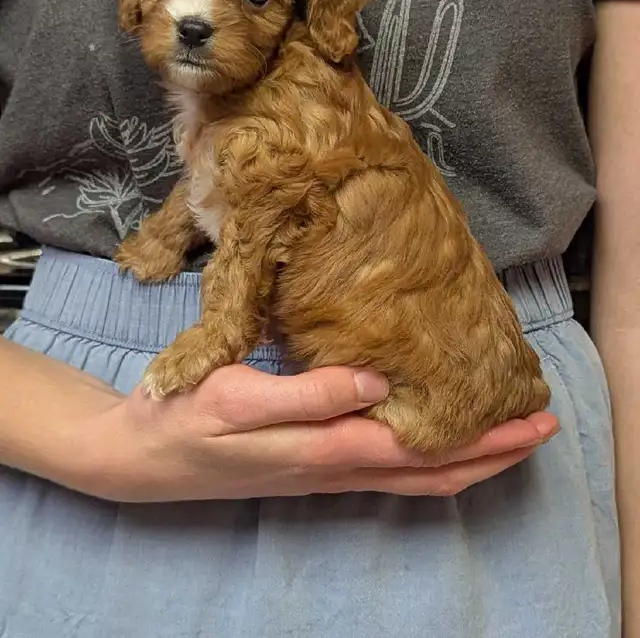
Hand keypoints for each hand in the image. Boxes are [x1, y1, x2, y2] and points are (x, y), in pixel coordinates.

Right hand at [78, 365, 559, 501]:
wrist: (141, 456)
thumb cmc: (184, 418)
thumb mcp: (238, 399)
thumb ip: (308, 394)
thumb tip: (378, 382)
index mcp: (325, 449)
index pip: (425, 449)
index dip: (483, 437)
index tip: (532, 415)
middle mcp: (334, 466)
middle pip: (431, 470)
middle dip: (492, 453)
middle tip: (542, 427)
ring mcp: (323, 470)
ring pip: (413, 474)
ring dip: (466, 458)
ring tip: (504, 437)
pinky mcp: (309, 463)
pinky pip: (386, 466)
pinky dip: (426, 457)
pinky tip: (429, 436)